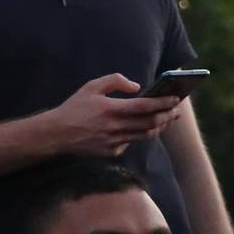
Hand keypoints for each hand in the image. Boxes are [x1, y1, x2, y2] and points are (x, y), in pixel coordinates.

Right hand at [41, 74, 182, 157]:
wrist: (56, 134)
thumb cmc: (74, 108)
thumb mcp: (91, 87)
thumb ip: (115, 81)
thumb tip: (136, 86)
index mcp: (111, 109)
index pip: (145, 106)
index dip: (163, 103)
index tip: (175, 99)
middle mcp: (115, 127)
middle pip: (151, 122)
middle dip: (168, 116)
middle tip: (176, 111)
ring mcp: (114, 141)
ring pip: (145, 134)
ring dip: (159, 126)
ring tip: (166, 119)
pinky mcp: (112, 152)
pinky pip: (131, 142)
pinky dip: (140, 135)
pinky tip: (143, 129)